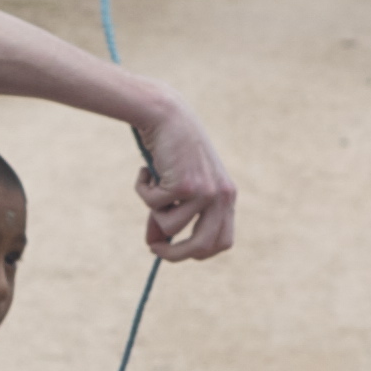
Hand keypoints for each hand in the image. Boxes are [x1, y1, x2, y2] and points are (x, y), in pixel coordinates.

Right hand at [132, 93, 238, 259]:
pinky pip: (153, 206)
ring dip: (153, 211)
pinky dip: (142, 190)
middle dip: (175, 254)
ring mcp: (205, 192)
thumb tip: (154, 245)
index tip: (178, 251)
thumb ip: (172, 214)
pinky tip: (146, 171)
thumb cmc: (172, 150)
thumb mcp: (177, 186)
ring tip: (151, 186)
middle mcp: (222, 196)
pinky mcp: (184, 186)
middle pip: (202, 246)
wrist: (167, 115)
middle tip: (154, 248)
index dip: (200, 252)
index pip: (223, 241)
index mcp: (227, 196)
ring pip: (170, 227)